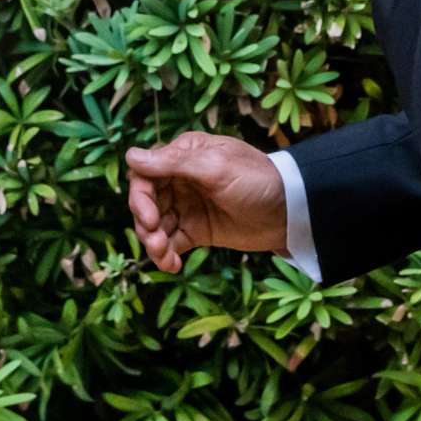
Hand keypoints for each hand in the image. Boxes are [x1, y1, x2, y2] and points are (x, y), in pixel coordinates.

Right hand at [123, 133, 286, 272]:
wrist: (290, 212)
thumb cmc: (256, 180)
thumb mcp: (216, 168)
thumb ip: (173, 164)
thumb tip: (129, 155)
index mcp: (183, 155)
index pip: (145, 172)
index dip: (140, 196)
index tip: (148, 217)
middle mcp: (180, 179)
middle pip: (145, 201)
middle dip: (145, 223)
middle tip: (156, 241)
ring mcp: (186, 206)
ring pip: (154, 225)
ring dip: (153, 242)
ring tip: (165, 256)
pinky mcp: (195, 231)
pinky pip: (170, 242)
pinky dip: (166, 255)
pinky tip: (172, 266)